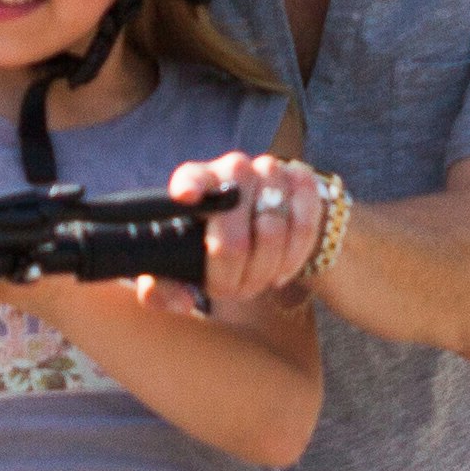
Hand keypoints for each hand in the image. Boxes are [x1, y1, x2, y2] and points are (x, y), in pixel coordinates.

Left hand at [167, 152, 328, 309]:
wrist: (265, 222)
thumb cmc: (212, 246)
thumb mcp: (182, 265)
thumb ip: (164, 289)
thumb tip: (182, 302)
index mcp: (196, 181)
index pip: (190, 178)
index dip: (188, 187)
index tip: (185, 197)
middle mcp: (232, 168)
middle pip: (235, 235)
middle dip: (234, 276)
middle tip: (233, 291)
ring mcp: (270, 170)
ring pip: (273, 233)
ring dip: (265, 271)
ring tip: (256, 283)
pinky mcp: (302, 179)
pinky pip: (306, 224)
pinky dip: (294, 258)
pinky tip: (281, 272)